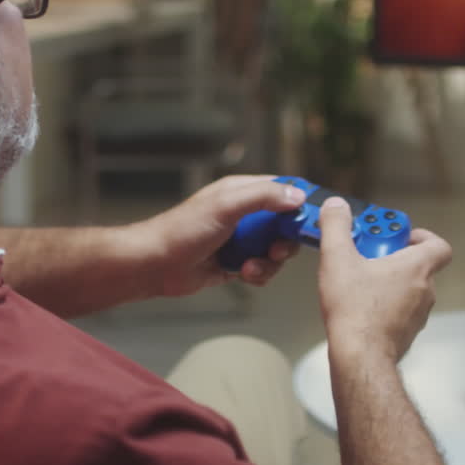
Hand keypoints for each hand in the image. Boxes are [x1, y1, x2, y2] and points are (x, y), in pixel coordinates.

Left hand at [136, 175, 305, 297]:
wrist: (156, 265)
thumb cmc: (182, 230)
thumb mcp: (226, 206)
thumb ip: (263, 197)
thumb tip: (297, 195)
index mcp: (241, 192)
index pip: (282, 189)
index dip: (299, 203)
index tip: (308, 220)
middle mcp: (244, 214)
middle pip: (285, 224)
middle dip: (285, 241)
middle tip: (276, 250)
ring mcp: (240, 239)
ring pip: (275, 250)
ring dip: (269, 262)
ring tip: (250, 266)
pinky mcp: (236, 262)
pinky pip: (262, 268)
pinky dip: (258, 274)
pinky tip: (242, 274)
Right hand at [317, 197, 451, 362]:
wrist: (360, 356)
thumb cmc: (355, 309)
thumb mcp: (337, 259)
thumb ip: (336, 227)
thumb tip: (336, 206)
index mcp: (417, 268)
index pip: (439, 246)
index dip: (423, 237)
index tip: (400, 237)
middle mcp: (425, 290)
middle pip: (419, 266)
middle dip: (395, 257)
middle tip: (368, 256)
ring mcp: (419, 314)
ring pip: (410, 289)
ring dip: (391, 282)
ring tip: (360, 282)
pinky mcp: (407, 333)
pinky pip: (402, 311)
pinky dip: (387, 305)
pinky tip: (361, 307)